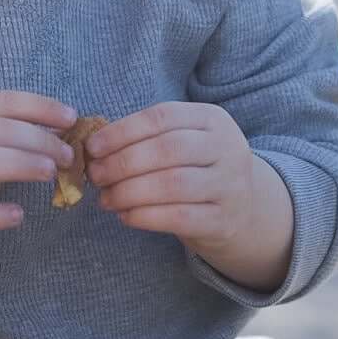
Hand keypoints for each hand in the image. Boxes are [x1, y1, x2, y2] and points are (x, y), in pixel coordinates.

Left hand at [84, 101, 257, 255]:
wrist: (244, 209)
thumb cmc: (198, 169)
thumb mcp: (184, 143)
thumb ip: (146, 140)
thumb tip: (93, 150)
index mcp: (213, 119)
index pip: (162, 117)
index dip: (122, 131)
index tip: (93, 147)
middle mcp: (227, 148)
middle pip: (168, 149)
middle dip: (123, 162)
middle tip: (96, 175)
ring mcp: (230, 185)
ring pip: (173, 184)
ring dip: (130, 192)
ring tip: (106, 198)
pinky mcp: (224, 221)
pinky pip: (179, 217)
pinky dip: (145, 216)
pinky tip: (126, 216)